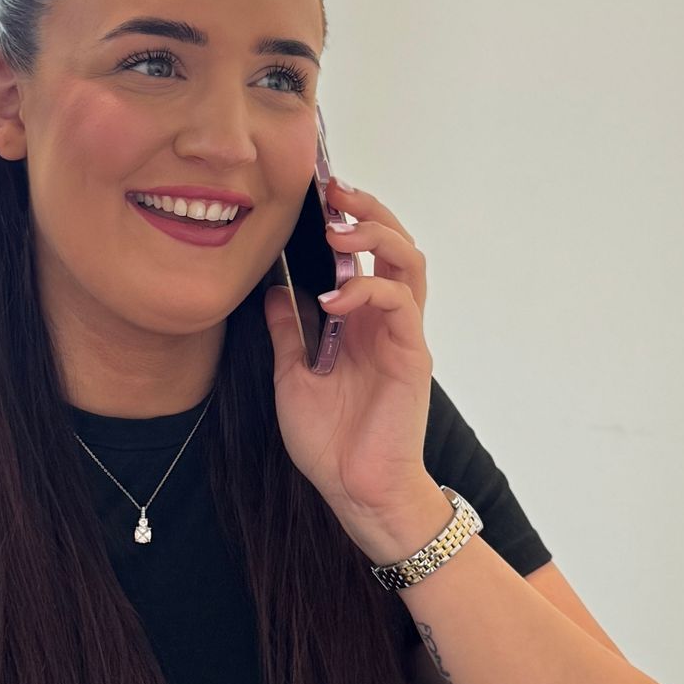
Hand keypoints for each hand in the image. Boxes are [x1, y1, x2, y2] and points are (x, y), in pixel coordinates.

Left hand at [262, 173, 443, 558]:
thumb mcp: (291, 377)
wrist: (355, 491)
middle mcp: (385, 321)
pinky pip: (401, 305)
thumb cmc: (330, 441)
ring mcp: (401, 335)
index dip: (346, 218)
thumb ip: (287, 332)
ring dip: (375, 236)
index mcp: (359, 321)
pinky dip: (369, 290)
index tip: (315, 195)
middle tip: (333, 192)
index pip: (363, 254)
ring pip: (408, 262)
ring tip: (337, 231)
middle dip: (367, 210)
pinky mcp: (411, 356)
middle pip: (394, 244)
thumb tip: (273, 290)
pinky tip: (334, 299)